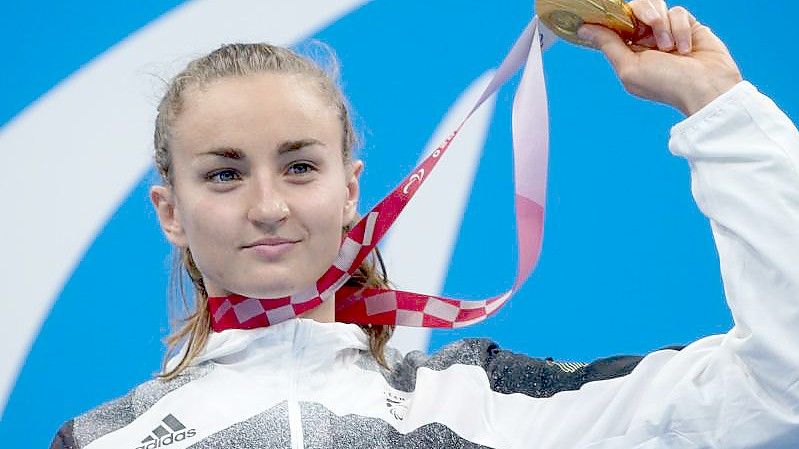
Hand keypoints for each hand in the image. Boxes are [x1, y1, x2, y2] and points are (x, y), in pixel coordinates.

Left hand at [577, 1, 742, 115]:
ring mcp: (667, 33)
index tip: (612, 14)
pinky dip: (681, 29)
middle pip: (634, 10)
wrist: (706, 86)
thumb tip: (584, 29)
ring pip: (656, 6)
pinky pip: (678, 12)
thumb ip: (608, 45)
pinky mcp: (687, 26)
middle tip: (650, 25)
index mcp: (628, 52)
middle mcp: (646, 41)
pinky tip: (686, 48)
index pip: (615, 25)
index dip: (613, 17)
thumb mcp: (629, 67)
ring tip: (670, 47)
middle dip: (642, 14)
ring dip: (663, 24)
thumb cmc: (667, 84)